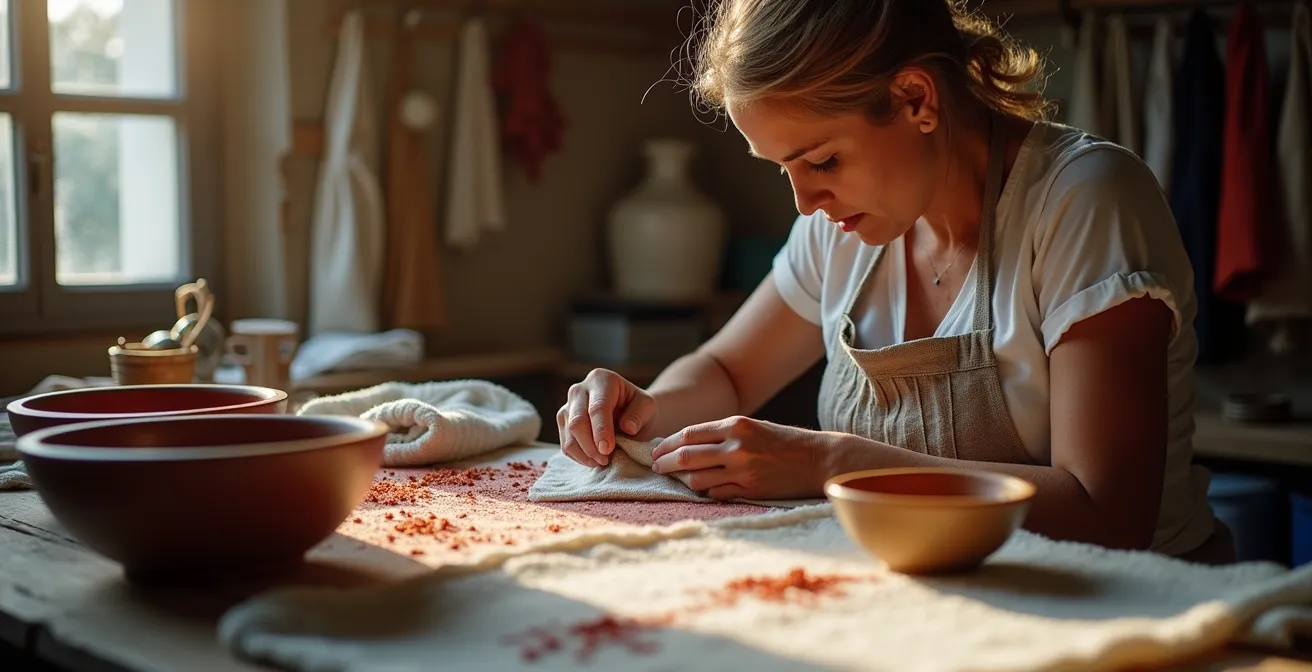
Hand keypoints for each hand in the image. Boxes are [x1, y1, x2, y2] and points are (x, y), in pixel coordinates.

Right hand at [556, 368, 657, 467]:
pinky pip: (565, 444)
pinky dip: (579, 457)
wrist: (629, 413)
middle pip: (577, 421)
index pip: (597, 407)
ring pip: (568, 435)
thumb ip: (639, 415)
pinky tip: (594, 460)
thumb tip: (627, 427)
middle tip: (606, 460)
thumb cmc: (638, 409)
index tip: (608, 449)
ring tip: (603, 461)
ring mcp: (568, 406)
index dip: (601, 430)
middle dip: (590, 445)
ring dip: (585, 454)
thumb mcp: (647, 407)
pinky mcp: (563, 423)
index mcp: (601, 379)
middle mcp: (579, 389)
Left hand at [649, 416, 830, 499]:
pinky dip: (707, 492)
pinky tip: (704, 490)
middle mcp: (736, 446)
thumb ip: (722, 434)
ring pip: (697, 480)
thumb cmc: (784, 441)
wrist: (818, 459)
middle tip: (656, 467)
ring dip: (683, 481)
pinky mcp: (751, 489)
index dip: (667, 444)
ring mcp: (743, 470)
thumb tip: (688, 444)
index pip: (689, 434)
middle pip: (686, 457)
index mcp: (735, 425)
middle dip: (665, 463)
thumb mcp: (752, 427)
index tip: (656, 450)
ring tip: (678, 480)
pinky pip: (717, 494)